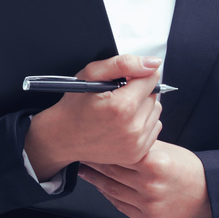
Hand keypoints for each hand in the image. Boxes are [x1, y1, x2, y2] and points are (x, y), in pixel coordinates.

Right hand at [23, 54, 163, 178]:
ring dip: (142, 107)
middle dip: (139, 91)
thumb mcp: (91, 75)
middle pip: (153, 96)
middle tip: (117, 96)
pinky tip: (124, 123)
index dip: (138, 75)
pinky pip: (154, 128)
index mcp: (122, 106)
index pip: (151, 79)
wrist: (62, 137)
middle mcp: (132, 127)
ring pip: (156, 112)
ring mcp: (136, 143)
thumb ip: (124, 64)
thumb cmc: (74, 106)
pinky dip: (143, 123)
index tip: (125, 80)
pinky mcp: (138, 154)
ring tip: (120, 111)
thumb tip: (153, 64)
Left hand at [79, 141, 211, 217]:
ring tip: (84, 170)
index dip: (100, 148)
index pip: (118, 153)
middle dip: (92, 162)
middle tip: (80, 154)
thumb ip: (140, 146)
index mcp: (155, 163)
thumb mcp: (166, 150)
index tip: (86, 142)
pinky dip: (108, 195)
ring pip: (111, 190)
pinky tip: (101, 186)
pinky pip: (120, 205)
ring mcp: (148, 205)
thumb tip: (113, 137)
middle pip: (111, 171)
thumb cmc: (187, 169)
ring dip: (95, 179)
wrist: (208, 195)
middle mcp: (150, 185)